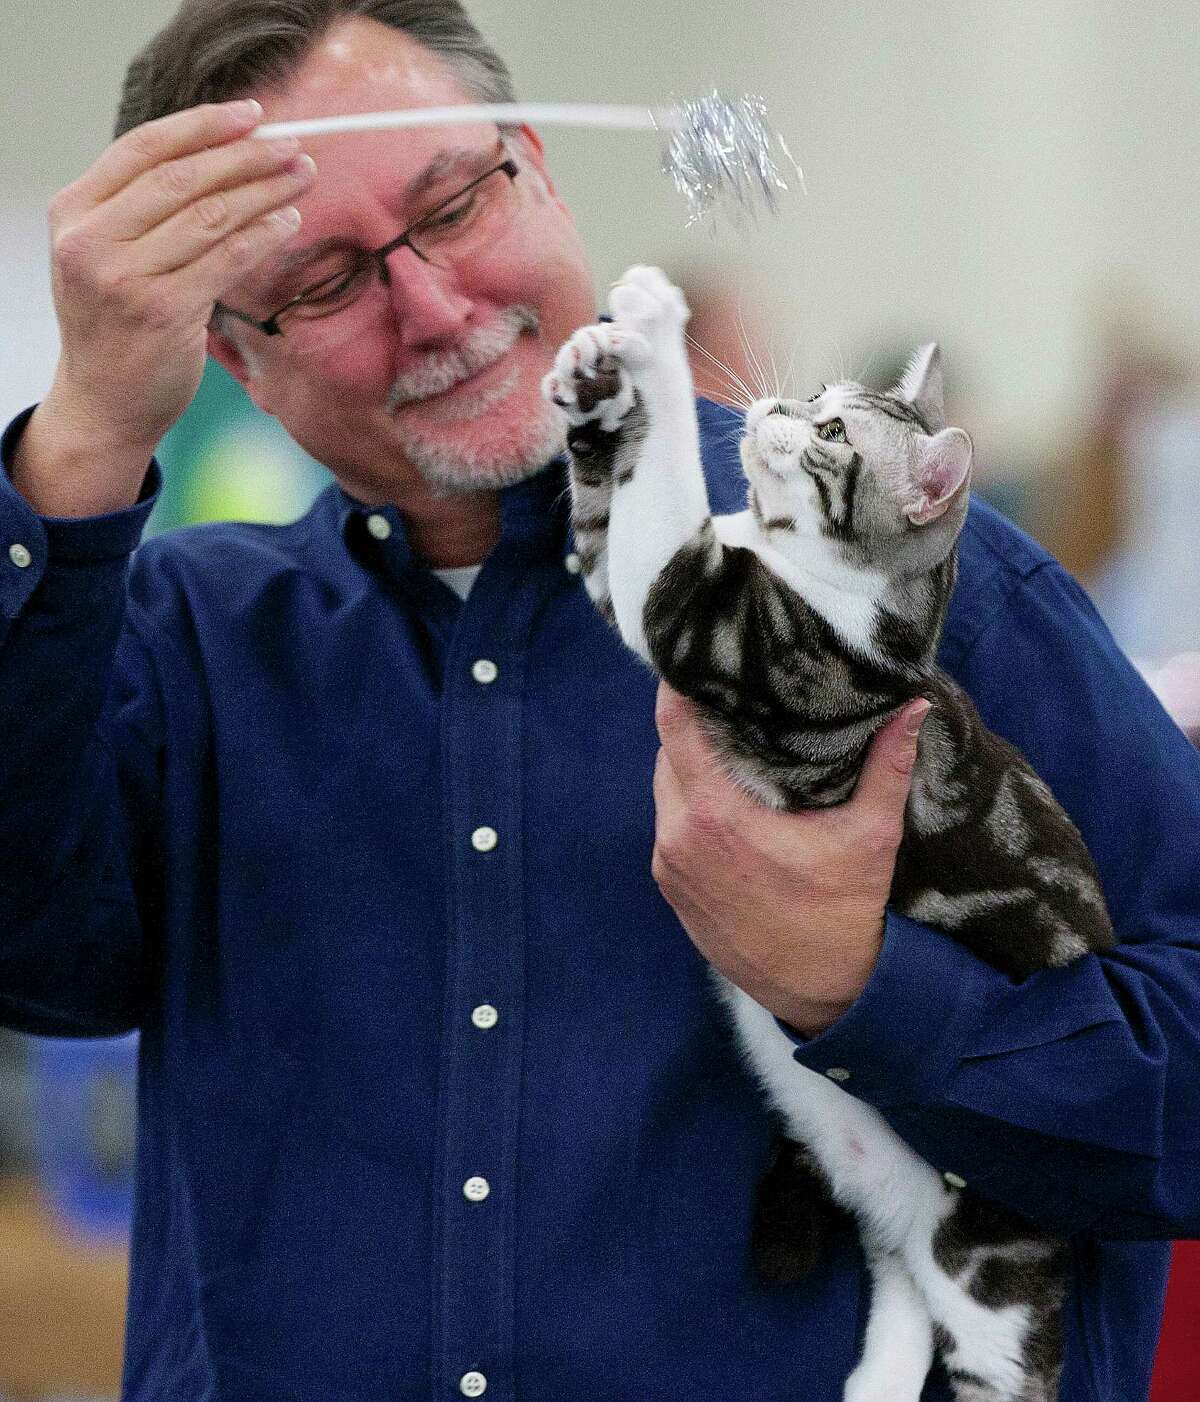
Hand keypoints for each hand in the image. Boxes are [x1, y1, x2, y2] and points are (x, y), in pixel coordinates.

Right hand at [13, 100, 314, 514]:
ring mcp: (126, 277)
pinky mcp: (163, 312)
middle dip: (246, 157)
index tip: (253, 115)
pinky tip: (288, 222)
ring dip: (264, 192)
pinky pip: (225, 260)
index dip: (203, 126)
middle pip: (183, 178)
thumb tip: (221, 157)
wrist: (103, 403)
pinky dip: (262, 235)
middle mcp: (92, 240)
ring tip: (302, 178)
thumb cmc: (115, 324)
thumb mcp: (103, 255)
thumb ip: (139, 210)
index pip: (144, 149)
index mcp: (74, 212)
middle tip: (295, 146)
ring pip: (209, 216)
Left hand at [651, 683, 929, 1036]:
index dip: (679, 686)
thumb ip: (887, 766)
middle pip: (668, 753)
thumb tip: (913, 706)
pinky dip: (690, 805)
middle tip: (729, 696)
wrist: (824, 995)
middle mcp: (679, 837)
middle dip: (694, 724)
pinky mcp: (670, 888)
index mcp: (716, 816)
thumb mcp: (871, 837)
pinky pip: (669, 826)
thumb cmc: (846, 915)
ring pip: (666, 789)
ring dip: (692, 766)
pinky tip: (725, 798)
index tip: (697, 657)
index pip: (673, 727)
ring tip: (731, 744)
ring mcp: (669, 865)